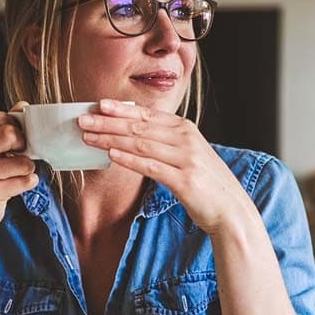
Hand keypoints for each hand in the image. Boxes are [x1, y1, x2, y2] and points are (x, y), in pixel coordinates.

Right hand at [0, 106, 36, 240]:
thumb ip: (3, 129)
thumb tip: (22, 106)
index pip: (1, 117)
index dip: (16, 127)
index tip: (15, 142)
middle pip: (10, 133)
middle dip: (23, 146)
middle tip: (17, 157)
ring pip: (23, 161)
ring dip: (27, 169)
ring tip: (14, 176)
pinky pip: (25, 181)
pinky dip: (27, 184)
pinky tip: (14, 187)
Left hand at [78, 98, 251, 234]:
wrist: (231, 209)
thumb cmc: (206, 183)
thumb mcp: (188, 155)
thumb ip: (165, 143)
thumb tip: (132, 137)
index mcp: (186, 129)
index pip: (147, 115)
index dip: (121, 109)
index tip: (99, 105)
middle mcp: (186, 139)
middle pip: (140, 127)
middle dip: (108, 122)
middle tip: (83, 119)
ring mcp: (186, 158)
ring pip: (141, 144)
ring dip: (111, 139)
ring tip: (88, 136)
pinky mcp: (184, 180)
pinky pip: (151, 166)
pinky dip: (129, 159)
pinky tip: (111, 155)